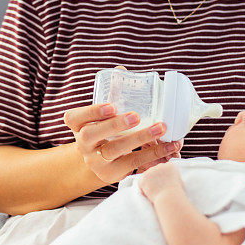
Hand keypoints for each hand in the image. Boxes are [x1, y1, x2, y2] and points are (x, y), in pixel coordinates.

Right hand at [65, 104, 181, 184]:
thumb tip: (121, 70)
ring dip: (140, 138)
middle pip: (91, 135)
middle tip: (136, 116)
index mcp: (78, 125)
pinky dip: (154, 154)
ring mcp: (96, 161)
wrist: (101, 161)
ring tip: (161, 128)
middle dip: (113, 125)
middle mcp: (83, 144)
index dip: (91, 112)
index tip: (111, 105)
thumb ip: (111, 94)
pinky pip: (133, 164)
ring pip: (115, 151)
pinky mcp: (112, 174)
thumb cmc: (105, 129)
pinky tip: (170, 146)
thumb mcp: (102, 114)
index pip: (74, 118)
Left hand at [137, 160, 183, 202]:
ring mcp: (151, 170)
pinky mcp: (144, 176)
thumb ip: (174, 178)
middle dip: (155, 180)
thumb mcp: (179, 183)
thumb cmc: (175, 194)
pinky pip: (141, 182)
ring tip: (155, 192)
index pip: (164, 170)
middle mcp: (161, 165)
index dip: (163, 178)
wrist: (169, 198)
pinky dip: (143, 189)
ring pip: (147, 177)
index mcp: (170, 166)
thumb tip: (172, 178)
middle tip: (159, 190)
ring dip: (149, 184)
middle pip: (155, 172)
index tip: (165, 185)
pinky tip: (149, 193)